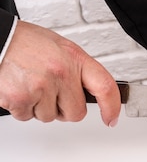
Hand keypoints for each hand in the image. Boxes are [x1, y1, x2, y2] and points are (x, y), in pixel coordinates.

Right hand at [0, 21, 120, 125]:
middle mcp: (61, 73)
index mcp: (75, 58)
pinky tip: (18, 88)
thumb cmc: (25, 42)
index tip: (111, 118)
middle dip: (64, 109)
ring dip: (40, 107)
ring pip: (49, 117)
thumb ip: (78, 70)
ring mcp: (40, 87)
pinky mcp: (19, 99)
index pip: (105, 87)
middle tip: (50, 92)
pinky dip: (22, 108)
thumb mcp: (61, 48)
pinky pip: (27, 117)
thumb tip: (92, 91)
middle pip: (76, 113)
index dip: (112, 107)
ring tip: (30, 85)